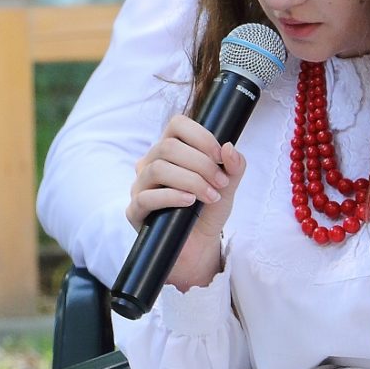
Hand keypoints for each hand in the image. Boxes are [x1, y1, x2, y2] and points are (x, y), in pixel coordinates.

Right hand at [126, 116, 246, 291]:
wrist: (199, 244)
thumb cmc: (209, 209)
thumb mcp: (227, 185)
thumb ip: (234, 166)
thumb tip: (229, 147)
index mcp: (171, 150)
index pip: (177, 124)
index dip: (200, 136)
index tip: (220, 155)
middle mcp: (151, 163)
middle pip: (168, 147)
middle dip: (201, 164)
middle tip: (222, 183)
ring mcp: (140, 186)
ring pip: (157, 169)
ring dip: (190, 181)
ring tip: (211, 196)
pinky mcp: (135, 210)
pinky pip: (147, 197)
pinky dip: (172, 196)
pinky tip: (190, 202)